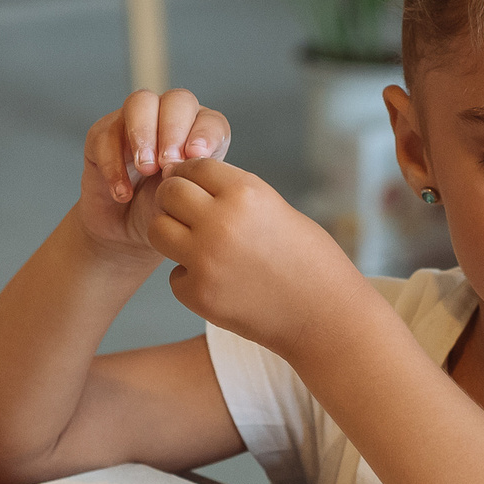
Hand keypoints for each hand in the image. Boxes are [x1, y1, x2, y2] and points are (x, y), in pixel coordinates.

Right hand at [75, 89, 230, 262]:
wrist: (128, 234)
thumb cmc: (165, 213)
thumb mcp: (188, 203)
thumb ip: (196, 181)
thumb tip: (194, 162)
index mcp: (200, 133)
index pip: (210, 120)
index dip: (205, 134)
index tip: (196, 156)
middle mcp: (170, 118)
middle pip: (177, 100)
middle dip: (174, 130)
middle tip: (169, 164)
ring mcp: (134, 121)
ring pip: (140, 103)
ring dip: (143, 134)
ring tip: (145, 169)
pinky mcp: (102, 134)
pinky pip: (106, 135)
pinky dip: (115, 165)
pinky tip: (123, 193)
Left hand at [144, 158, 367, 352]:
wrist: (324, 317)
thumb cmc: (310, 261)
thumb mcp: (278, 210)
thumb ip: (236, 197)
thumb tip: (193, 184)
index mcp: (246, 193)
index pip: (196, 166)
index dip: (192, 174)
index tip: (194, 185)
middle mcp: (220, 221)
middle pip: (169, 193)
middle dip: (175, 200)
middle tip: (188, 214)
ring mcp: (205, 260)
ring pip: (158, 230)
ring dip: (172, 234)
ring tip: (197, 246)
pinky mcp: (197, 294)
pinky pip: (174, 275)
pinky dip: (190, 278)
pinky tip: (220, 283)